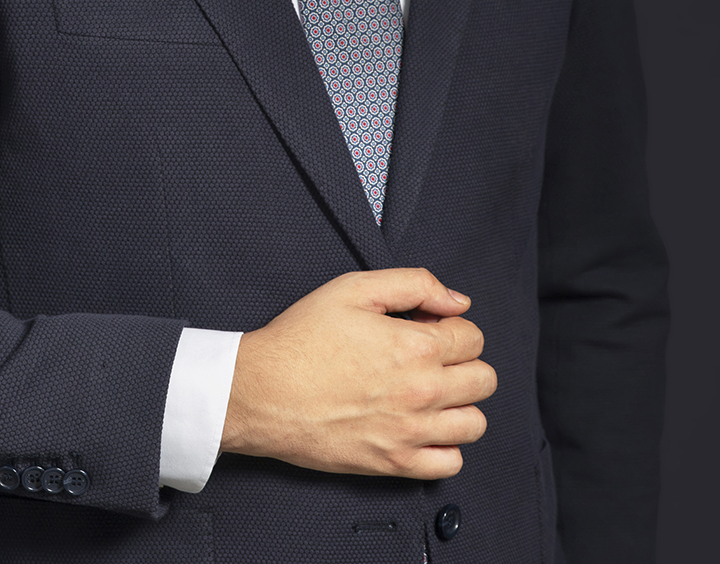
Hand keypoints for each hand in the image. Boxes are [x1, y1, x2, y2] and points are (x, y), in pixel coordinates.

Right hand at [219, 268, 495, 478]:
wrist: (263, 391)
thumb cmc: (302, 338)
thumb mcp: (353, 288)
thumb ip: (413, 284)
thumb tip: (457, 300)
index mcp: (415, 346)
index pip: (473, 338)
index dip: (453, 327)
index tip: (430, 328)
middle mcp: (421, 391)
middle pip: (483, 380)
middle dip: (464, 362)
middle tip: (431, 357)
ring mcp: (411, 432)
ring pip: (475, 423)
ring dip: (460, 403)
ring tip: (429, 391)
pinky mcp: (395, 464)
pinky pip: (451, 462)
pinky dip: (446, 445)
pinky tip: (422, 426)